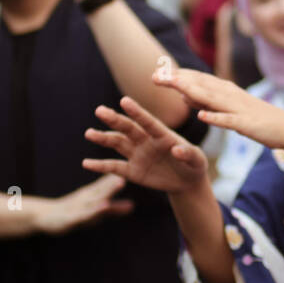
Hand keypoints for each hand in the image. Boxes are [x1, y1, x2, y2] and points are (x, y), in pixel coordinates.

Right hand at [34, 173, 133, 234]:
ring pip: (92, 200)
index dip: (117, 180)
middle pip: (100, 190)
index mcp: (92, 194)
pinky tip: (101, 207)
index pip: (106, 185)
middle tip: (123, 179)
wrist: (45, 216)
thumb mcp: (95, 211)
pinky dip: (92, 211)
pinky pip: (84, 215)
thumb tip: (132, 206)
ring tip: (116, 187)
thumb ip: (113, 209)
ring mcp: (78, 207)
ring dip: (104, 193)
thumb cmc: (73, 212)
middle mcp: (86, 198)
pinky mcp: (72, 219)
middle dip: (112, 186)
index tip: (131, 170)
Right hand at [83, 96, 208, 193]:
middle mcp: (146, 141)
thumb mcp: (197, 160)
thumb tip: (177, 149)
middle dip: (114, 120)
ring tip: (89, 133)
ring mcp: (138, 155)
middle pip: (128, 128)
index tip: (124, 100)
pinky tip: (86, 163)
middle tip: (100, 110)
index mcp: (163, 134)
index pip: (148, 121)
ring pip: (118, 144)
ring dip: (103, 138)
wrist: (187, 182)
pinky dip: (101, 166)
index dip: (137, 112)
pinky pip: (115, 167)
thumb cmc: (194, 164)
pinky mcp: (133, 171)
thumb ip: (188, 153)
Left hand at [152, 66, 283, 149]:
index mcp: (225, 90)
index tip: (156, 71)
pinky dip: (215, 117)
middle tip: (154, 75)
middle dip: (176, 80)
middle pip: (199, 85)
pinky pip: (228, 120)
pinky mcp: (246, 123)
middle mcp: (229, 95)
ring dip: (191, 91)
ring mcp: (237, 108)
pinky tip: (202, 116)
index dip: (176, 75)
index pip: (197, 79)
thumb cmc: (256, 118)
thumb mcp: (227, 108)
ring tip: (172, 85)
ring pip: (211, 98)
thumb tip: (183, 96)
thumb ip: (206, 102)